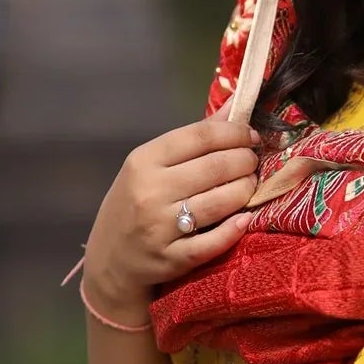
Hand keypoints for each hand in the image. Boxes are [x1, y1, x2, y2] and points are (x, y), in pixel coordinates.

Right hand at [80, 100, 261, 324]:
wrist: (110, 260)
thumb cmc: (135, 203)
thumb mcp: (152, 165)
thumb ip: (194, 136)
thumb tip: (234, 103)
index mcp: (144, 160)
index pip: (201, 136)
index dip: (235, 132)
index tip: (251, 136)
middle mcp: (150, 191)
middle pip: (216, 167)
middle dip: (246, 161)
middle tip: (254, 162)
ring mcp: (159, 228)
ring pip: (221, 202)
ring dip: (246, 190)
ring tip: (250, 185)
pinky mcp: (171, 259)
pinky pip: (214, 242)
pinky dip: (235, 228)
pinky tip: (244, 218)